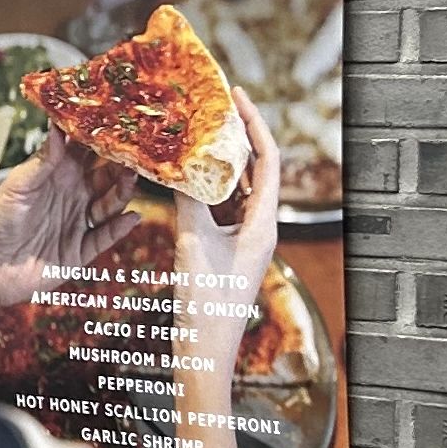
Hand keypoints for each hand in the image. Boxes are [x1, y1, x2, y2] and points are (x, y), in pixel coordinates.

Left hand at [0, 136, 139, 343]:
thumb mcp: (18, 186)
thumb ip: (43, 160)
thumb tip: (58, 127)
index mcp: (55, 176)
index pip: (85, 153)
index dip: (100, 140)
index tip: (117, 125)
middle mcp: (71, 196)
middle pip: (104, 177)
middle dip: (119, 165)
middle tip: (133, 154)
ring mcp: (77, 223)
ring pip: (109, 205)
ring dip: (121, 193)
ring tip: (131, 180)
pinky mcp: (80, 250)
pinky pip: (105, 237)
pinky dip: (119, 228)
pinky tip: (131, 217)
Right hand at [168, 108, 280, 307]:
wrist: (204, 351)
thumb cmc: (205, 303)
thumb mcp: (193, 243)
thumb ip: (188, 201)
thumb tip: (178, 165)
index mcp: (264, 224)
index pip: (268, 160)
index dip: (254, 124)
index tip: (236, 96)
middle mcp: (261, 227)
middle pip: (255, 170)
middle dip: (236, 138)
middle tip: (212, 109)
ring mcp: (245, 239)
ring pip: (237, 189)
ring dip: (220, 163)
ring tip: (198, 134)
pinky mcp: (228, 249)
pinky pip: (222, 208)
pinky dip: (207, 189)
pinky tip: (186, 176)